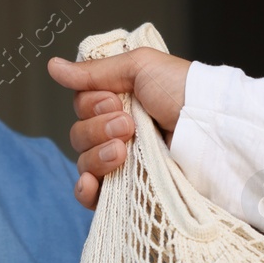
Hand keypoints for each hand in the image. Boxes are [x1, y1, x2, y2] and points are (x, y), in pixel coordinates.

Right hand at [47, 49, 191, 208]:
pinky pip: (92, 196)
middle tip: (129, 125)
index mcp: (119, 103)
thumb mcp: (140, 67)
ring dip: (98, 155)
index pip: (81, 107)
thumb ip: (94, 71)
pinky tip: (91, 184)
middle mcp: (118, 133)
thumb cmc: (183, 92)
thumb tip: (53, 66)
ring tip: (124, 150)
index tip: (116, 101)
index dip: (92, 105)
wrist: (210, 130)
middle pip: (79, 135)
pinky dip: (86, 190)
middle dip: (98, 128)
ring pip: (83, 162)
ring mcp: (123, 163)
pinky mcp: (130, 190)